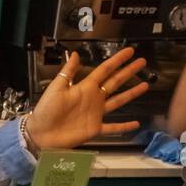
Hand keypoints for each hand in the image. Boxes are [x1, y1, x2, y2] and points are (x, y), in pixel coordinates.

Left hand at [27, 47, 149, 150]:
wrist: (41, 133)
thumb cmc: (46, 111)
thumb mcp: (56, 88)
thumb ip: (68, 72)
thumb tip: (75, 54)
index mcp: (85, 87)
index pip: (105, 70)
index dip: (117, 60)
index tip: (130, 52)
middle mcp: (94, 98)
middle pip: (115, 82)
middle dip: (128, 72)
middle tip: (142, 63)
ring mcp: (96, 114)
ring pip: (118, 101)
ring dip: (131, 93)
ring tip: (145, 85)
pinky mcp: (95, 129)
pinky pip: (113, 127)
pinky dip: (124, 126)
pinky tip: (136, 124)